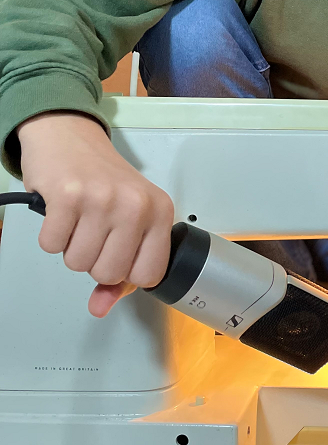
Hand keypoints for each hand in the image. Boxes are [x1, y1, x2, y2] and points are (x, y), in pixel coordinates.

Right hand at [17, 111, 173, 317]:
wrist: (70, 137)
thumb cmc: (102, 179)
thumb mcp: (128, 220)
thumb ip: (121, 271)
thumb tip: (101, 307)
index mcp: (160, 212)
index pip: (149, 275)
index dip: (126, 274)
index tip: (119, 254)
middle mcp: (136, 205)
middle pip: (109, 273)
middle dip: (94, 261)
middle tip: (94, 232)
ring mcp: (102, 199)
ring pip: (78, 264)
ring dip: (71, 248)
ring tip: (79, 220)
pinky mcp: (68, 196)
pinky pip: (51, 246)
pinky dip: (51, 236)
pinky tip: (62, 213)